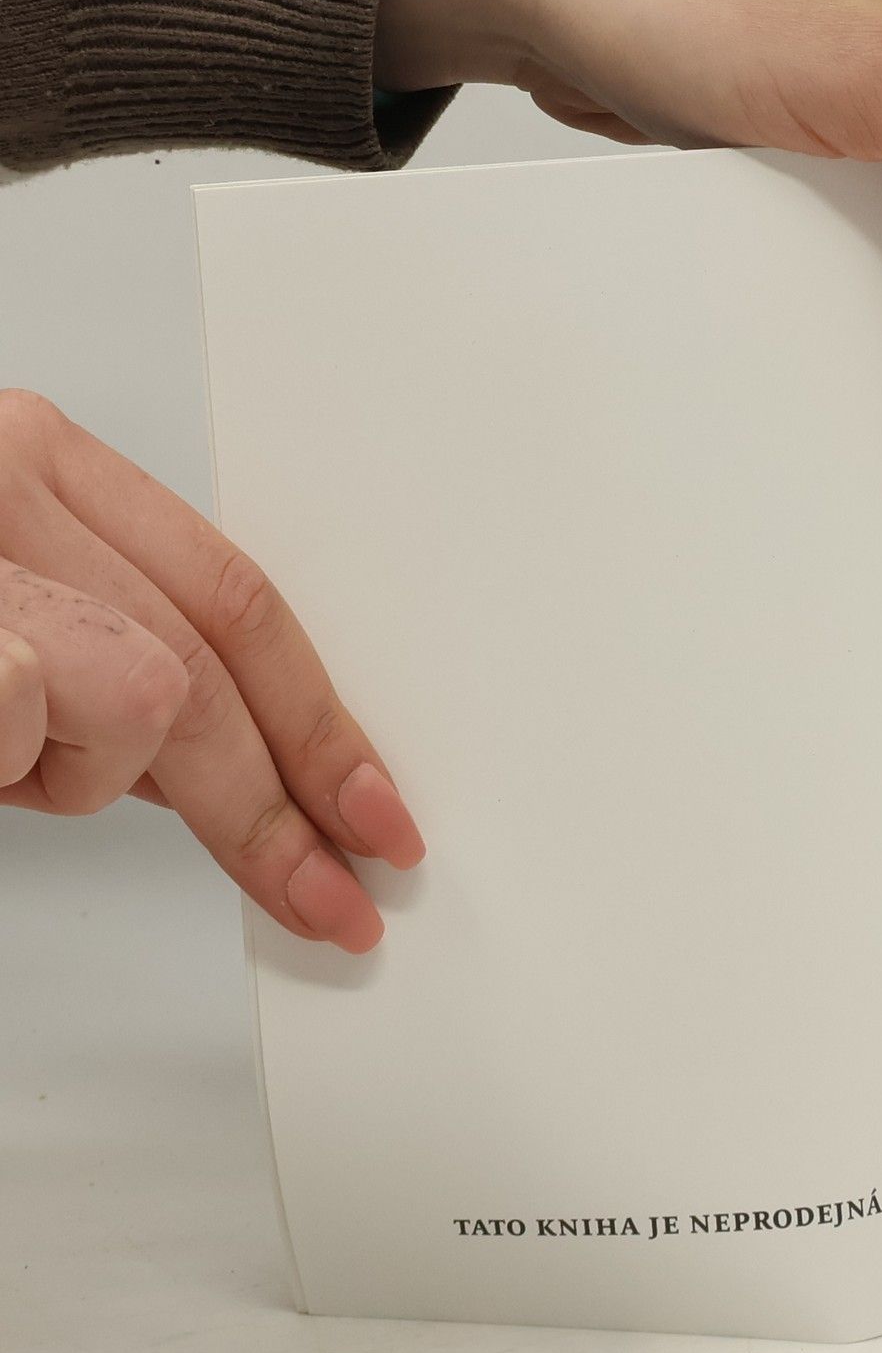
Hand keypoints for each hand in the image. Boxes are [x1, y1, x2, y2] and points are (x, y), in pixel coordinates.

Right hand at [0, 391, 421, 952]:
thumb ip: (101, 645)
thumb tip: (231, 763)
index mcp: (30, 457)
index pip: (235, 597)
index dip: (322, 718)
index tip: (374, 813)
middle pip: (210, 663)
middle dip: (281, 808)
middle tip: (329, 895)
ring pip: (135, 698)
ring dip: (78, 779)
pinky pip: (26, 715)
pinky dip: (13, 767)